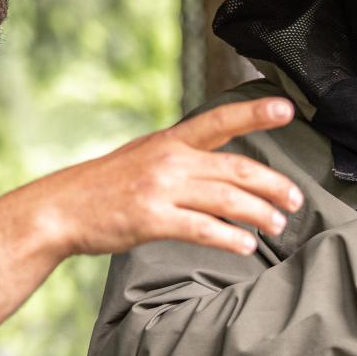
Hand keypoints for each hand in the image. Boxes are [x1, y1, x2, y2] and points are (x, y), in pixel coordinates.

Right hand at [0, 97, 304, 257]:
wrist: (59, 209)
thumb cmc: (104, 188)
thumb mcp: (142, 158)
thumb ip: (180, 158)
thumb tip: (219, 169)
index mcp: (169, 141)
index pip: (219, 121)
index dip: (254, 113)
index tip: (286, 109)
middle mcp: (169, 160)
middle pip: (236, 167)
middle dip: (272, 184)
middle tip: (296, 199)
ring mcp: (160, 189)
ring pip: (226, 198)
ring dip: (259, 213)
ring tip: (278, 225)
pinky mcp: (151, 219)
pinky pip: (203, 228)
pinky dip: (230, 238)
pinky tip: (246, 246)